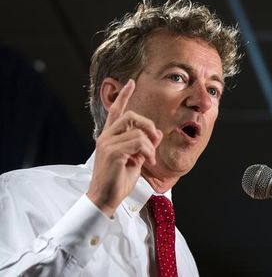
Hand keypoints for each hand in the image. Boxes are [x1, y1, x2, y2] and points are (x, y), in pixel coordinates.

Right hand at [87, 79, 162, 216]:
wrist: (105, 198)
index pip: (116, 111)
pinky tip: (147, 161)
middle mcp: (106, 137)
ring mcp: (107, 143)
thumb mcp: (136, 159)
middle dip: (148, 125)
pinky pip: (138, 142)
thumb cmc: (118, 180)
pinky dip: (148, 151)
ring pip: (138, 131)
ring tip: (150, 158)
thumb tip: (157, 133)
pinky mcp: (112, 152)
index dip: (124, 96)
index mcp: (110, 137)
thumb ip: (144, 145)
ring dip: (150, 144)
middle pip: (131, 116)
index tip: (130, 82)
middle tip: (155, 140)